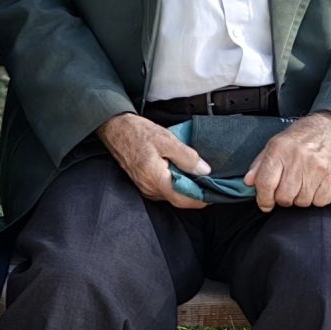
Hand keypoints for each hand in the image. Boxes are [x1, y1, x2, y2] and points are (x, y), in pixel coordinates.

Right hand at [97, 113, 211, 209]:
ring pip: (172, 195)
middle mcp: (149, 188)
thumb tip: (204, 171)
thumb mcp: (167, 140)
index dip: (201, 199)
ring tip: (198, 174)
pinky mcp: (144, 185)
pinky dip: (176, 184)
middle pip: (178, 199)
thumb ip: (187, 157)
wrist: (115, 130)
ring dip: (186, 188)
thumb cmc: (138, 132)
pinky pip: (164, 190)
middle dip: (196, 193)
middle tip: (211, 181)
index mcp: (155, 178)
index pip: (183, 199)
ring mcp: (145, 188)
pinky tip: (183, 172)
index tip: (215, 192)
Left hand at [244, 111, 330, 211]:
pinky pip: (321, 201)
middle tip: (286, 191)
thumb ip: (260, 164)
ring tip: (302, 185)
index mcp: (279, 149)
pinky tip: (315, 187)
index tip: (265, 204)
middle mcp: (298, 158)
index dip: (263, 199)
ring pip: (302, 201)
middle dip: (282, 199)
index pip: (265, 183)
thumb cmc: (303, 136)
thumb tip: (249, 182)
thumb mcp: (275, 143)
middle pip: (284, 196)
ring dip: (300, 199)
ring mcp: (318, 167)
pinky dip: (317, 199)